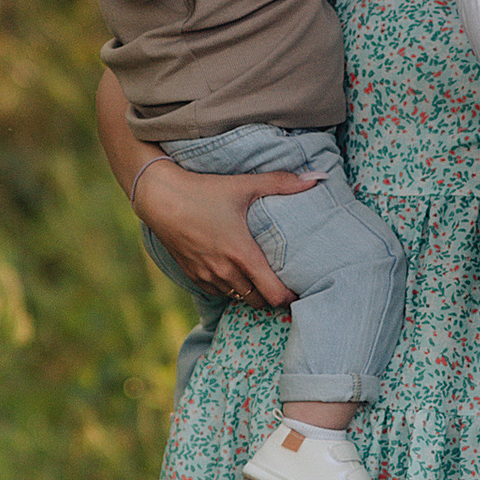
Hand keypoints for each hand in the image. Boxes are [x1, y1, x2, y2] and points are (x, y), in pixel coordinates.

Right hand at [129, 160, 315, 304]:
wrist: (160, 198)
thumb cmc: (205, 190)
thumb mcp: (245, 185)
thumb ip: (283, 183)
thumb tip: (318, 177)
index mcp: (243, 255)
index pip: (275, 295)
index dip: (290, 296)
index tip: (299, 287)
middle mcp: (226, 272)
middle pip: (259, 302)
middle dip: (273, 296)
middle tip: (283, 283)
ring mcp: (207, 277)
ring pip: (239, 298)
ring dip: (251, 293)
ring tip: (261, 278)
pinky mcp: (193, 276)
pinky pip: (218, 293)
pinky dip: (230, 288)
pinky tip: (234, 272)